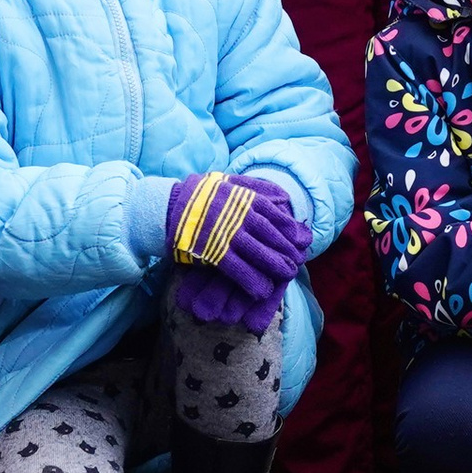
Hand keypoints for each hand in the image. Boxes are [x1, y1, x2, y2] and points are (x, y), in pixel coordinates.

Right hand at [163, 172, 314, 332]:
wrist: (169, 206)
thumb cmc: (201, 195)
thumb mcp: (230, 182)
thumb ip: (255, 188)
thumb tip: (283, 197)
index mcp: (244, 198)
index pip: (275, 215)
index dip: (290, 229)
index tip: (302, 239)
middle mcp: (239, 215)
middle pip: (270, 235)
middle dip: (286, 249)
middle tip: (298, 262)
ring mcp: (226, 234)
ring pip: (258, 252)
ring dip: (274, 266)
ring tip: (286, 275)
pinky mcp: (212, 252)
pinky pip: (237, 269)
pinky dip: (250, 280)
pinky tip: (261, 290)